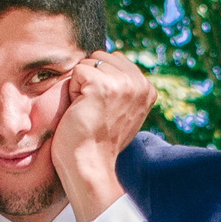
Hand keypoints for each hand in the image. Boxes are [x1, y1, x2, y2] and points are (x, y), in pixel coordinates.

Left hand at [48, 52, 154, 205]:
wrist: (90, 163)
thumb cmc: (99, 140)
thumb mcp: (122, 110)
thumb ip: (124, 86)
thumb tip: (114, 60)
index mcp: (147, 88)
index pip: (114, 60)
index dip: (101, 82)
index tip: (104, 109)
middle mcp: (140, 84)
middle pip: (101, 57)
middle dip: (90, 80)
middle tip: (94, 110)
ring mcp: (123, 84)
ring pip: (89, 63)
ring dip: (81, 86)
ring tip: (88, 110)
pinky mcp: (103, 86)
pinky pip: (78, 71)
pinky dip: (73, 91)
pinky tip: (81, 110)